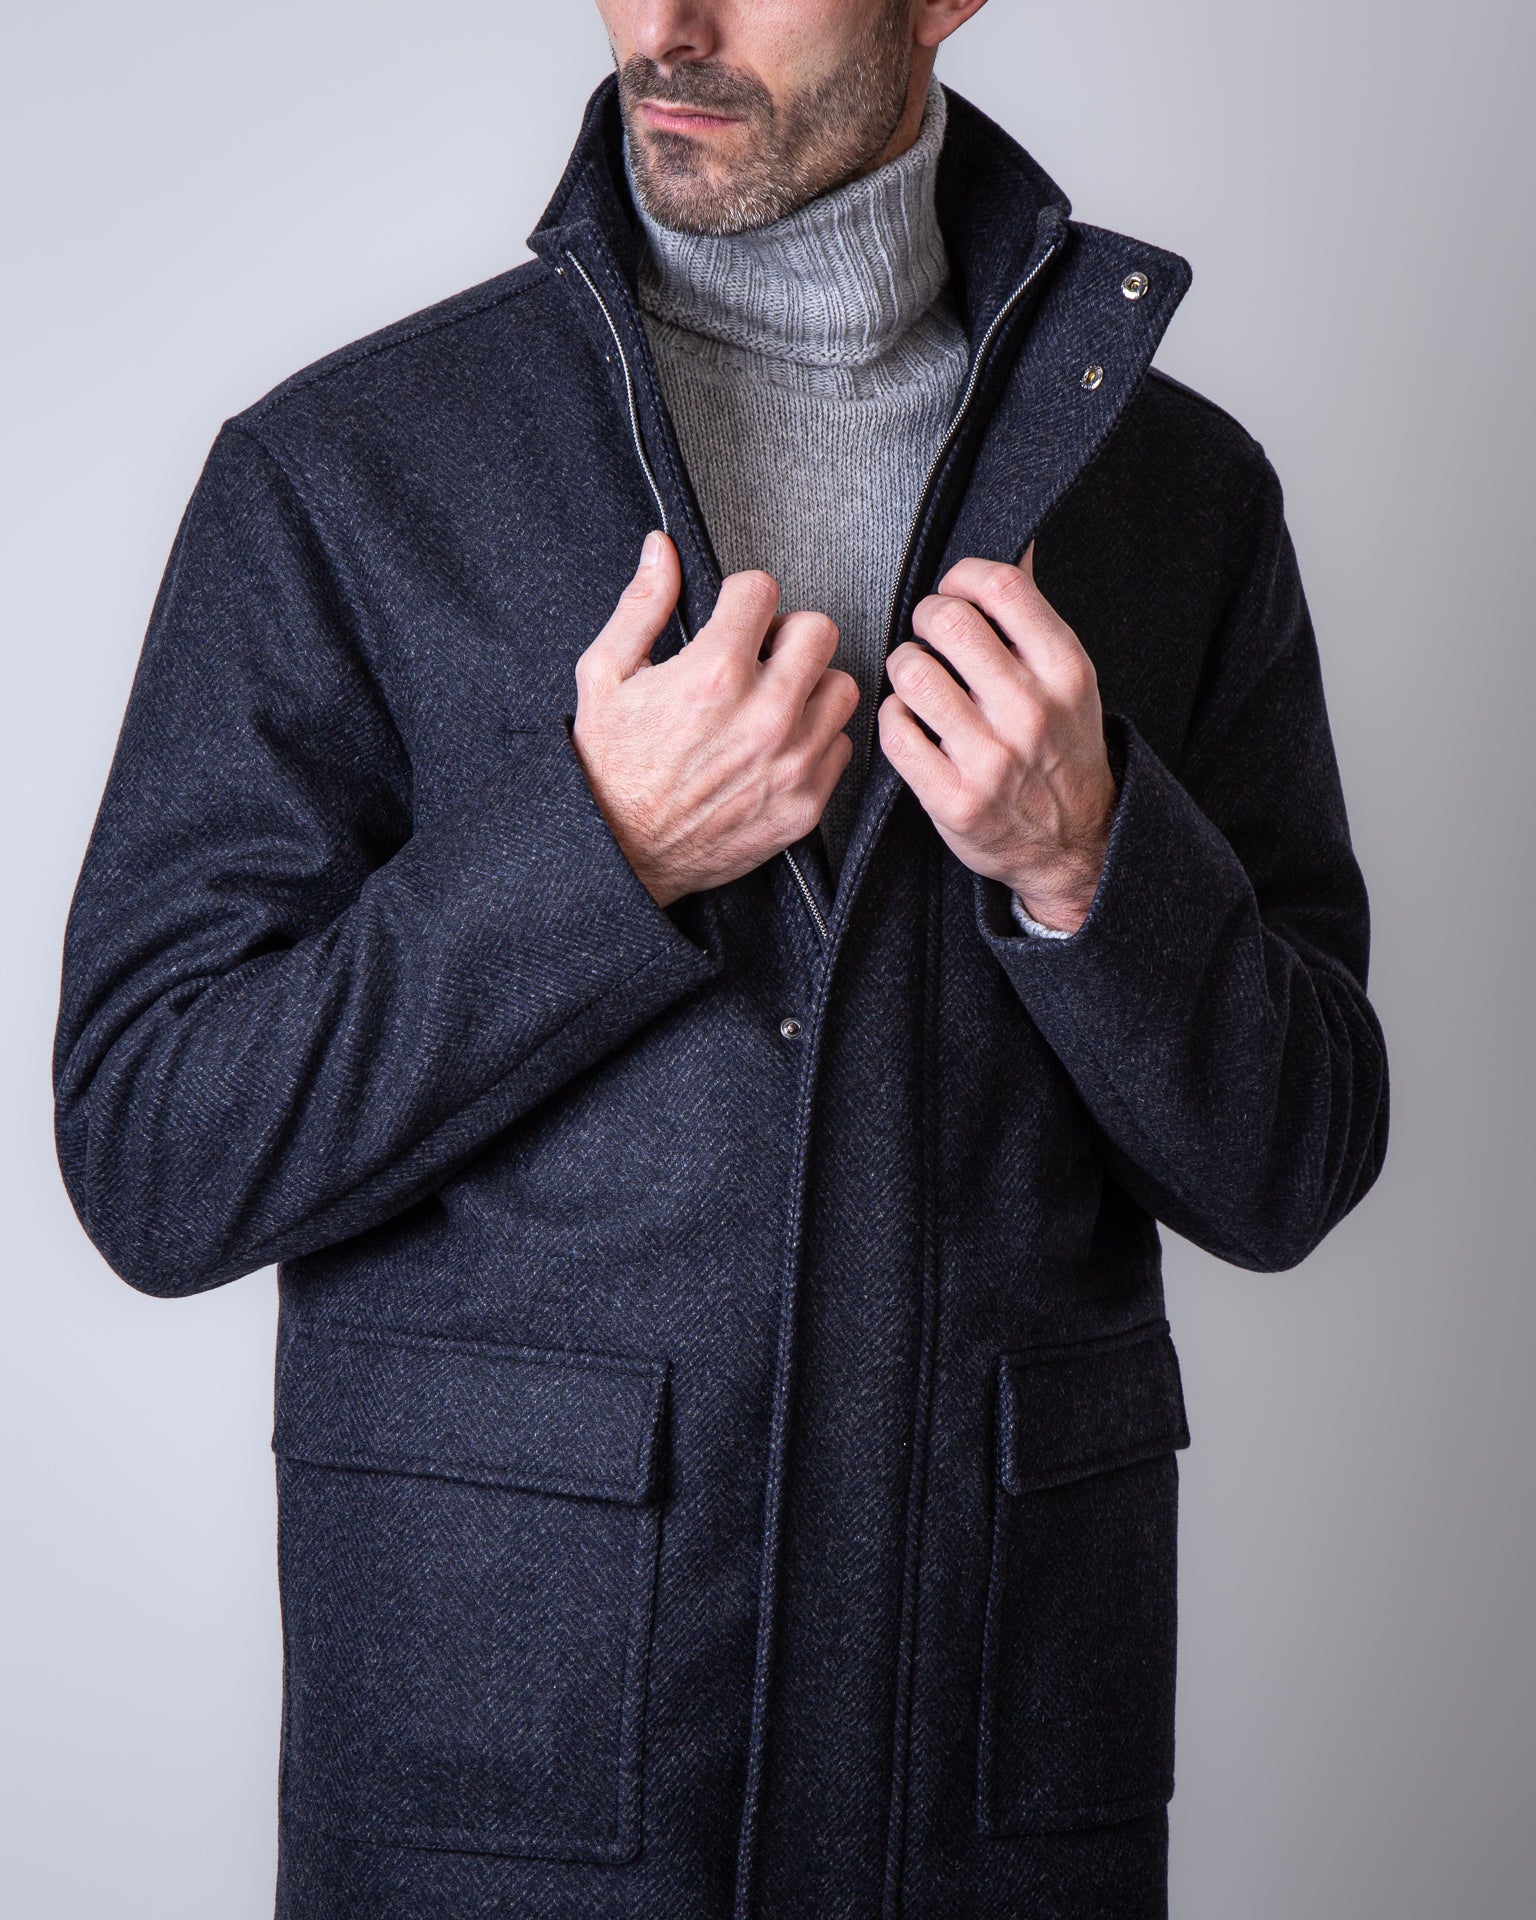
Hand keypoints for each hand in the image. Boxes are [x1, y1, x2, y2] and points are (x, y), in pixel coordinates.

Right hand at [572, 532, 859, 907]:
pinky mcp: (804, 804)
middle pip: (819, 631)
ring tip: (773, 701)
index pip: (763, 590)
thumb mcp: (605, 675)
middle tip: (760, 656)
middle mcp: (763, 716)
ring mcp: (790, 763)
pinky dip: (816, 741)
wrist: (618, 854)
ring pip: (841, 688)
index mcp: (714, 674)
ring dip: (811, 687)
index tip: (733, 616)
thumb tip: (662, 550)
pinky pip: (841, 748)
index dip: (742, 597)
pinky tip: (778, 745)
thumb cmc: (608, 768)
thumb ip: (642, 605)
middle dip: (787, 635)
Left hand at [878, 545, 1115, 933]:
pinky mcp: (953, 798)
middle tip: (928, 636)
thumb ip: (1033, 615)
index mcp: (1066, 672)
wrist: (1072, 845)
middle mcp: (1032, 712)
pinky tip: (912, 722)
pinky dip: (894, 717)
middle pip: (947, 621)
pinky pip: (894, 729)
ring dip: (904, 667)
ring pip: (911, 672)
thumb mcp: (1068, 679)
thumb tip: (1016, 544)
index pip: (1001, 587)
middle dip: (925, 619)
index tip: (955, 591)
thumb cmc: (1061, 751)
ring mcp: (991, 759)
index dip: (962, 577)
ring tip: (918, 681)